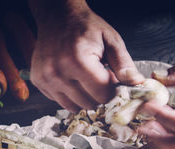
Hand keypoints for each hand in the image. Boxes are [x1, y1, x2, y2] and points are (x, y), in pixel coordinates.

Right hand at [29, 0, 143, 111]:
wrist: (57, 16)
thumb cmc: (86, 27)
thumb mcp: (111, 40)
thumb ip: (124, 64)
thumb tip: (136, 84)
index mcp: (78, 61)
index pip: (103, 94)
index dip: (112, 89)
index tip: (111, 78)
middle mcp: (58, 72)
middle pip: (89, 103)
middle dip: (98, 94)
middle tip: (99, 77)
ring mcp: (46, 79)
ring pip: (74, 106)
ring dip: (84, 96)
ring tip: (85, 78)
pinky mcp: (39, 82)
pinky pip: (60, 101)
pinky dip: (70, 95)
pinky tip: (72, 78)